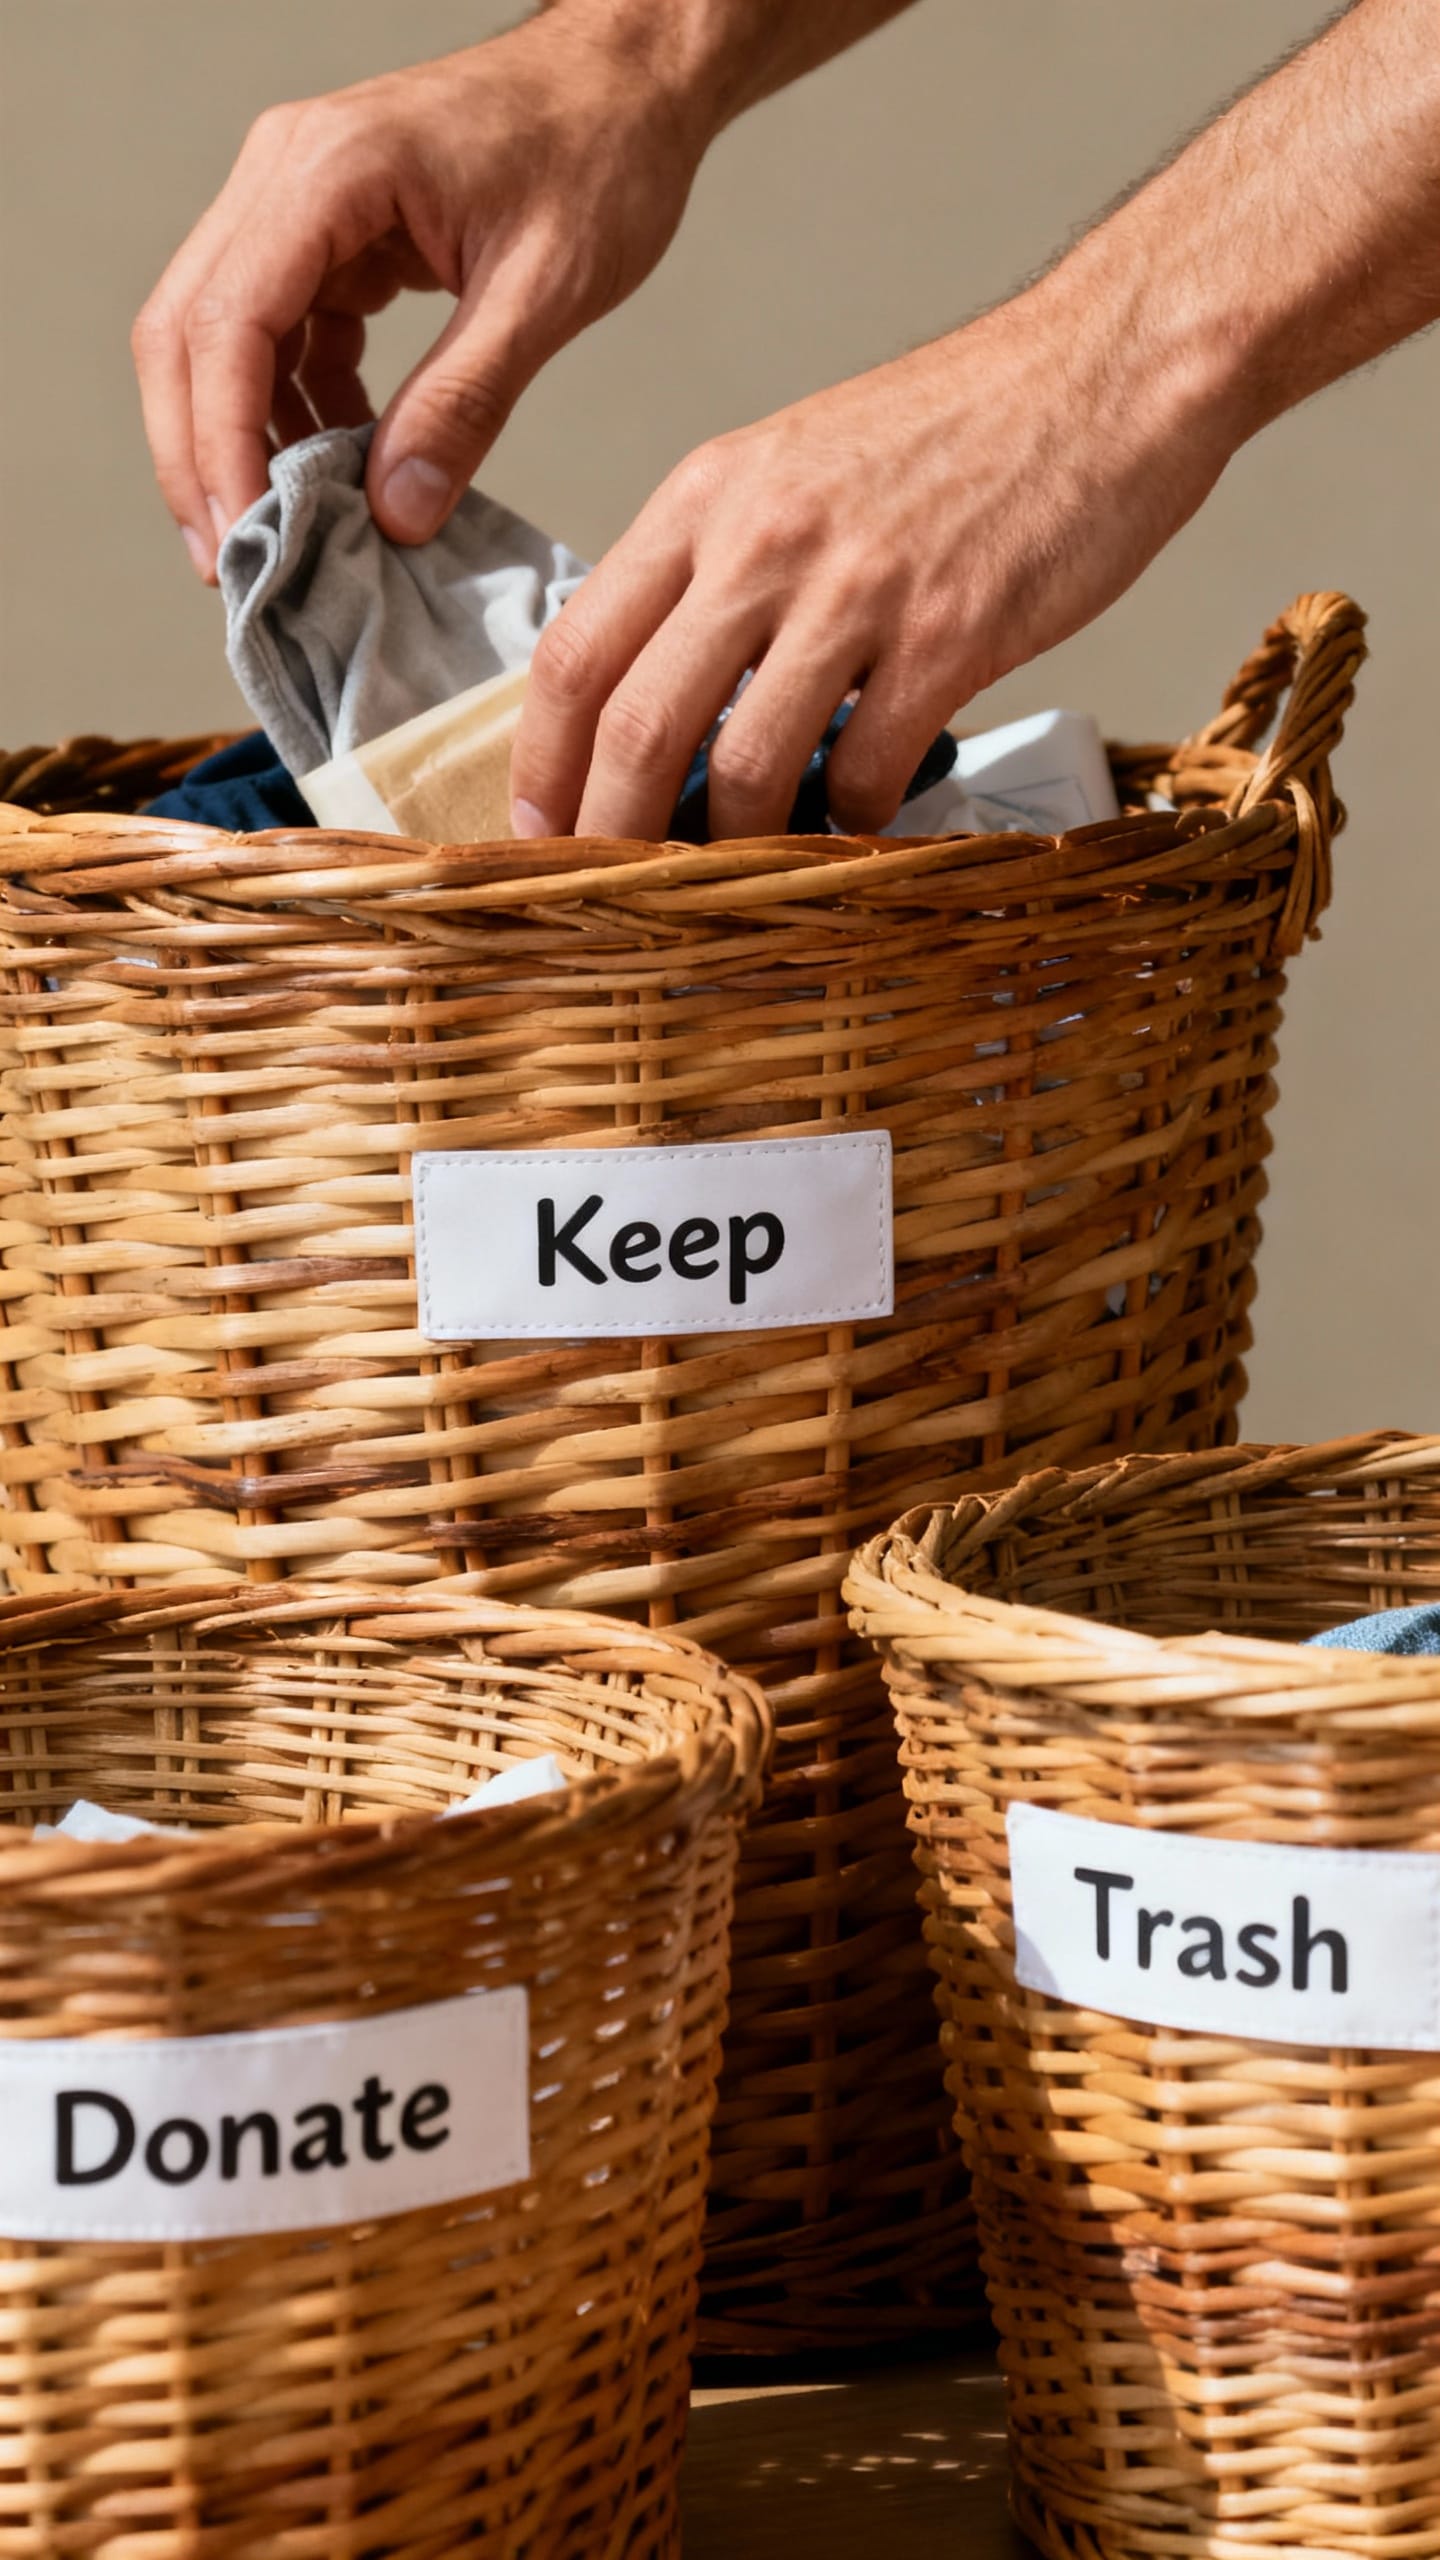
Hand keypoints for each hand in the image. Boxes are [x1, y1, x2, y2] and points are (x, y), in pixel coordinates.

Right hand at [132, 7, 709, 578]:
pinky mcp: (328, 237)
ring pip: (218, 339)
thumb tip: (395, 514)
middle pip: (188, 332)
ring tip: (281, 540)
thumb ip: (464, 403)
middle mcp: (286, 174)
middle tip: (233, 567)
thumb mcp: (544, 292)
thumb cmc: (599, 153)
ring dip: (240, 443)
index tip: (246, 542)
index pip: (227, 325)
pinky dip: (293, 412)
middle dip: (199, 457)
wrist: (625, 82)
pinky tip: (334, 474)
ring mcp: (298, 202)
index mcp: (329, 171)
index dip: (221, 445)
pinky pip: (278, 336)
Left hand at [510, 275, 1240, 841]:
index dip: (541, 765)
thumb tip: (662, 701)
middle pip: (636, 723)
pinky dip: (849, 825)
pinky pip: (865, 771)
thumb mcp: (794, 469)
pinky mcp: (948, 635)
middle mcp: (761, 540)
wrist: (1103, 369)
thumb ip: (720, 570)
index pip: (574, 651)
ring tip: (745, 879)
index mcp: (706, 498)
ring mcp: (855, 589)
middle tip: (614, 899)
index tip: (538, 834)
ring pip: (742, 768)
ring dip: (733, 851)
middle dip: (610, 834)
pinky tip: (857, 831)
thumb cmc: (955, 432)